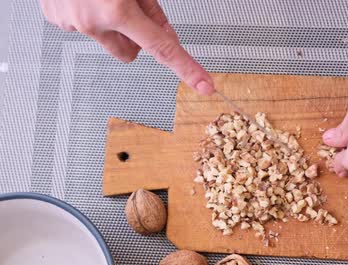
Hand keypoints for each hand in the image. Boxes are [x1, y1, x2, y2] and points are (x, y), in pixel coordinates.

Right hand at [40, 0, 213, 94]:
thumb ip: (152, 9)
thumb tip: (164, 32)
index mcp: (117, 11)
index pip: (162, 48)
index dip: (187, 68)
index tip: (204, 84)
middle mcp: (92, 22)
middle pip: (129, 53)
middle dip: (135, 38)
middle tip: (128, 9)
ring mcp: (70, 22)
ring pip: (105, 38)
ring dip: (108, 24)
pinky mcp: (55, 19)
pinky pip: (81, 25)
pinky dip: (86, 12)